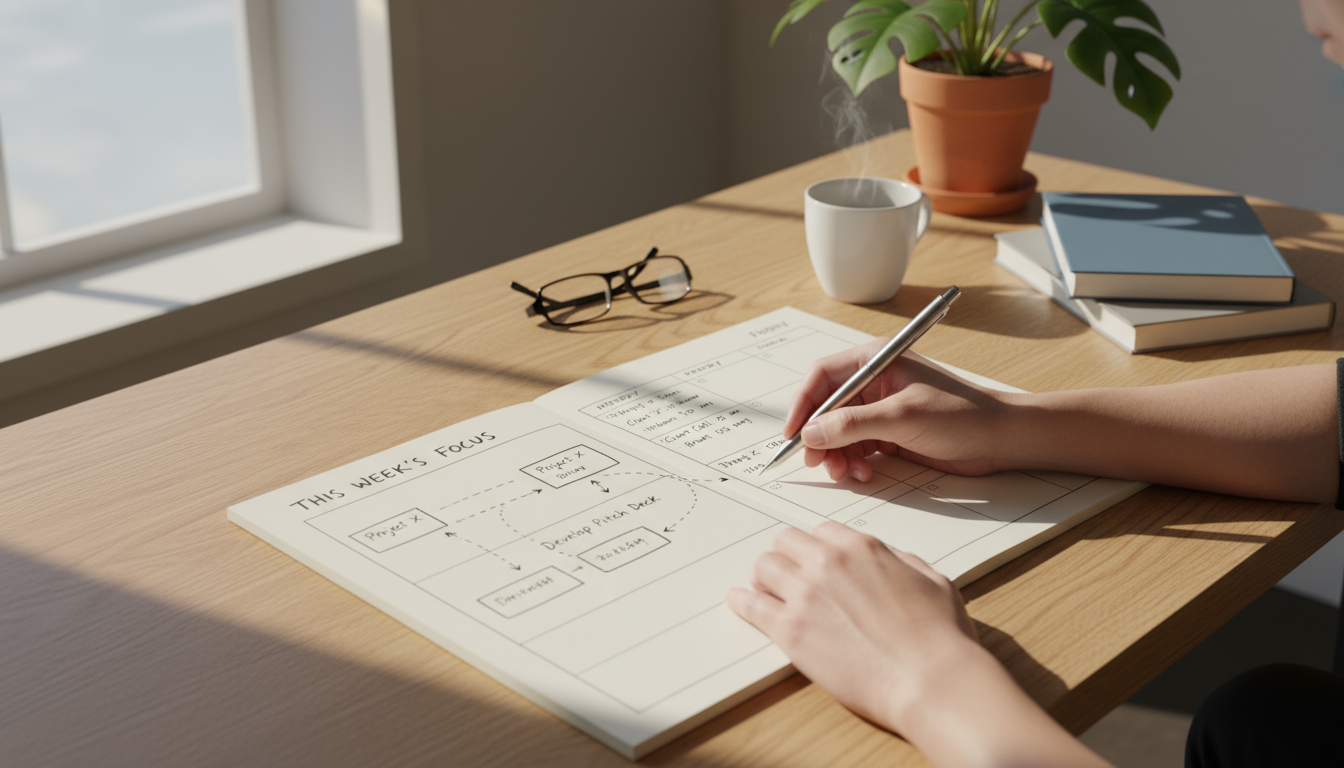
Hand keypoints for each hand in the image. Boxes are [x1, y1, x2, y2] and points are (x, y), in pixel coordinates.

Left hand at [726, 522, 979, 733]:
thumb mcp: (932, 581)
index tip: (813, 561)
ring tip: (765, 592)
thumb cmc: (940, 637)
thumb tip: (889, 560)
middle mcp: (828, 562)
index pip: (821, 532)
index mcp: (862, 547)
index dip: (817, 548)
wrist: (930, 680)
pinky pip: (751, 605)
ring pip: (763, 567)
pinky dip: (742, 601)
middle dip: (787, 558)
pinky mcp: (790, 630)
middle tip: (786, 576)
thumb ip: (903, 563)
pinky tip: (738, 601)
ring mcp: (805, 594)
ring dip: (764, 578)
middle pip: (785, 543)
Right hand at [783, 344, 1013, 481]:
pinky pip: (857, 448)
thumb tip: (812, 433)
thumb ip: (853, 425)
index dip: (804, 405)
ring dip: (838, 455)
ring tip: (848, 474)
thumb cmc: (961, 414)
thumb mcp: (901, 417)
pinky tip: (865, 474)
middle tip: (819, 463)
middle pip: (827, 408)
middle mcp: (875, 382)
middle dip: (820, 437)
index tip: (794, 434)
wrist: (1000, 439)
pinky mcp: (890, 434)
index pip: (823, 377)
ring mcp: (881, 409)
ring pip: (840, 433)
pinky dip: (855, 463)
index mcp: (877, 361)